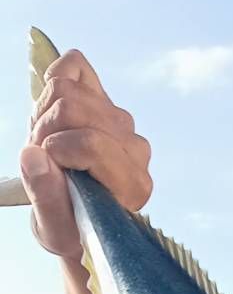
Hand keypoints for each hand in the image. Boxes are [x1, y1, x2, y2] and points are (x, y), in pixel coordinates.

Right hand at [20, 49, 152, 261]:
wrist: (75, 216)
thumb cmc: (70, 225)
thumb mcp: (54, 227)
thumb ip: (47, 197)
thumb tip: (35, 155)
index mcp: (133, 185)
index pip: (91, 143)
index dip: (57, 149)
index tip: (48, 167)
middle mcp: (136, 150)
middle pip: (75, 110)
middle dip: (46, 131)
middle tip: (44, 156)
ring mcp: (123, 123)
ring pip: (71, 89)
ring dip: (46, 114)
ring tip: (49, 142)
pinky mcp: (107, 101)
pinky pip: (77, 66)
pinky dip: (55, 79)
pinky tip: (54, 111)